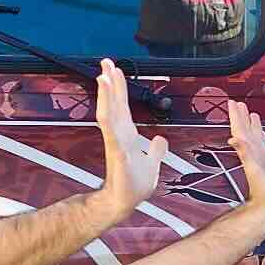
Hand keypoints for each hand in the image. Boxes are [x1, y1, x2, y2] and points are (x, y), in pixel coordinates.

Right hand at [95, 57, 166, 216]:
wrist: (125, 203)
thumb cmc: (135, 187)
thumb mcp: (153, 164)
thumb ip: (157, 151)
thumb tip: (161, 139)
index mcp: (127, 135)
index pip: (123, 106)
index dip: (120, 88)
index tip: (115, 70)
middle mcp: (119, 134)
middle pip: (114, 102)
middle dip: (110, 81)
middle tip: (105, 61)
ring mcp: (116, 141)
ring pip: (110, 111)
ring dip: (107, 92)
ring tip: (104, 74)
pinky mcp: (116, 150)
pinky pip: (111, 128)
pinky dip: (108, 113)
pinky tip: (105, 101)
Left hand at [227, 100, 264, 228]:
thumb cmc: (263, 193)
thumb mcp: (253, 169)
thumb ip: (244, 152)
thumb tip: (233, 138)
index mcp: (251, 153)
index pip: (241, 130)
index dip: (237, 116)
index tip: (233, 103)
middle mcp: (257, 156)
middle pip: (248, 132)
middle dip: (244, 118)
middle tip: (240, 105)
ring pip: (260, 141)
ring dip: (257, 129)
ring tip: (255, 117)